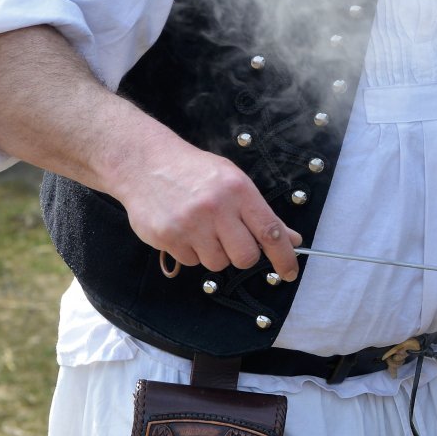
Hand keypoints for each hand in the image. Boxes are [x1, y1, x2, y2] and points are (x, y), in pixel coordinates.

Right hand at [111, 136, 301, 278]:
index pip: (270, 231)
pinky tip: (184, 230)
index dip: (284, 257)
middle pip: (245, 257)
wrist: (145, 163)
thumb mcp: (234, 182)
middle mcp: (215, 208)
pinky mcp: (166, 237)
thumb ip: (262, 213)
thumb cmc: (195, 172)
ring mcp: (189, 224)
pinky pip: (190, 262)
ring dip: (215, 253)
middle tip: (233, 240)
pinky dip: (191, 251)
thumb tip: (291, 239)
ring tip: (203, 229)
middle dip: (243, 255)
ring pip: (217, 263)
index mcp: (238, 190)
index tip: (290, 272)